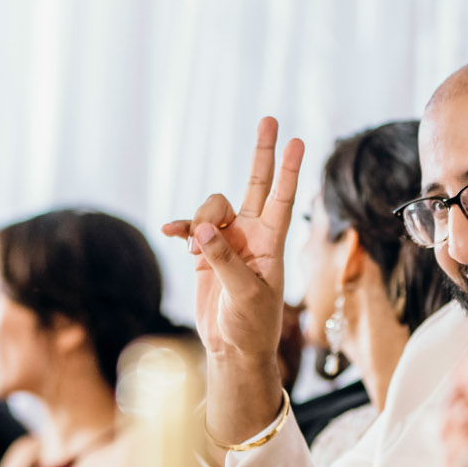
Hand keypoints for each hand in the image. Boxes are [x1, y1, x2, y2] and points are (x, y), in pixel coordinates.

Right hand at [161, 118, 304, 445]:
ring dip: (200, 219)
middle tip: (269, 119)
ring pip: (212, 207)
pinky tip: (170, 232)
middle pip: (256, 184)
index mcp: (271, 242)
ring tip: (195, 248)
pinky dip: (180, 227)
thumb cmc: (252, 324)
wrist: (234, 347)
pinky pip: (190, 228)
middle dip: (262, 153)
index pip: (283, 198)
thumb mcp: (245, 293)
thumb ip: (225, 259)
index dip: (289, 170)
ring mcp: (228, 241)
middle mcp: (252, 234)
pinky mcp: (206, 252)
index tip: (297, 140)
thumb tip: (203, 229)